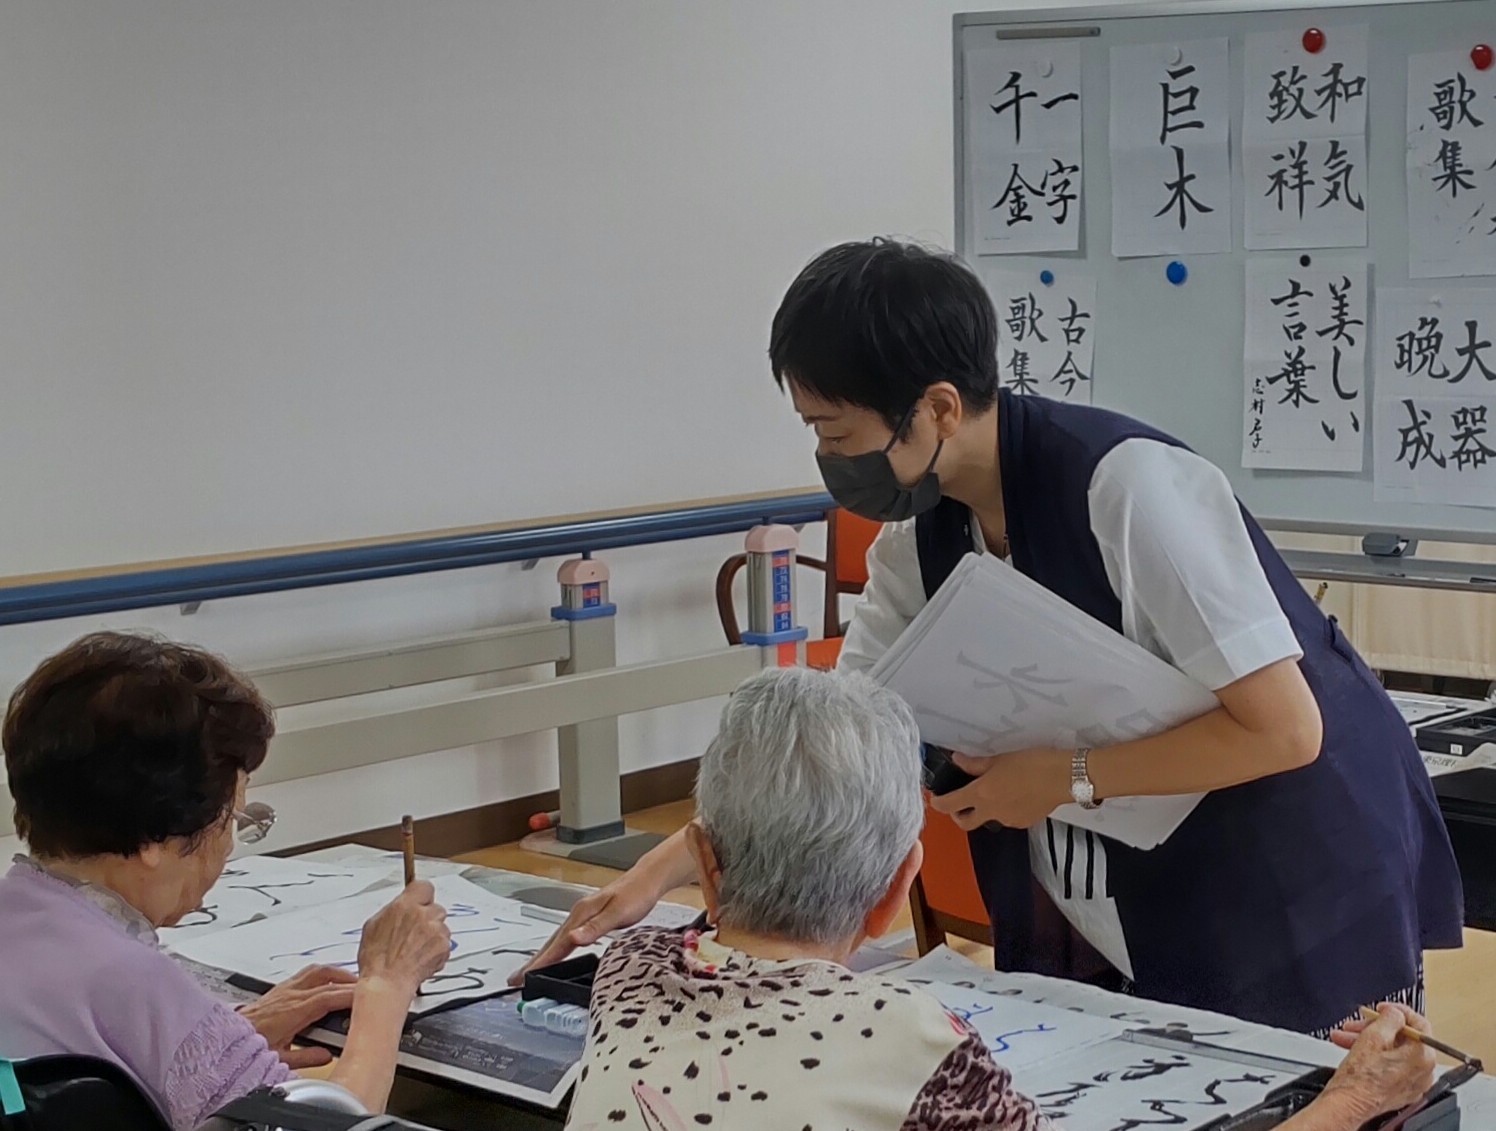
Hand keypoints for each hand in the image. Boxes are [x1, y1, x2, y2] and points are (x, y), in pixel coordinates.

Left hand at [239, 965, 357, 1068]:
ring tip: (350, 981)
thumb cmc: (248, 1045)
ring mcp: (284, 988)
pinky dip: (322, 974)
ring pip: (317, 970)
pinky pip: (306, 973)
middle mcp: (290, 995)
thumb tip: (326, 1055)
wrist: (224, 1036)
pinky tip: (327, 980)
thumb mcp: (279, 1058)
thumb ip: (306, 1057)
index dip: (349, 995)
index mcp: (293, 1011)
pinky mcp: (280, 988)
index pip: (328, 997)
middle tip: (364, 985)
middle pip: (326, 976)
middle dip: (348, 979)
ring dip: (336, 973)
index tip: (366, 996)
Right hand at [356, 881, 451, 994]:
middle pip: (436, 908)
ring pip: (442, 927)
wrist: (387, 983)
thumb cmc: (377, 959)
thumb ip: (392, 910)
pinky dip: (437, 951)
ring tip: (415, 950)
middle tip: (415, 932)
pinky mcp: (444, 947)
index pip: (424, 886)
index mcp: (405, 905)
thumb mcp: (373, 925)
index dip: (422, 895)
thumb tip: (400, 906)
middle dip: (428, 918)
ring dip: (433, 936)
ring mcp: (436, 931)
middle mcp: (423, 915)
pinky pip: (445, 944)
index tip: (419, 901)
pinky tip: (421, 958)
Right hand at [508, 866, 665, 985]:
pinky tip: (556, 954)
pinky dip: (556, 949)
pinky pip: (566, 937)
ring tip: (529, 971)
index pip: (558, 943)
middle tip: (515, 979)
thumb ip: (595, 927)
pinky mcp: (589, 919)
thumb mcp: (618, 913)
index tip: (525, 977)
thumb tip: (572, 938)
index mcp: (581, 914)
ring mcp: (582, 916)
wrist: (647, 879)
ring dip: (542, 956)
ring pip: (557, 940)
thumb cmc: (636, 895)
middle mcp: (578, 914)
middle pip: (551, 942)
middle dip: (533, 961)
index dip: (541, 961)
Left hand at [928, 750, 1071, 830]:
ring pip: (988, 819)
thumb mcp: (1000, 759)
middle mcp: (992, 811)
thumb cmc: (1033, 763)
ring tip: (995, 791)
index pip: (949, 804)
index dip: (938, 802)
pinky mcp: (1024, 823)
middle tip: (960, 802)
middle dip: (958, 815)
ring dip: (985, 810)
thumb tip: (957, 760)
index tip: (936, 797)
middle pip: (965, 823)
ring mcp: (1008, 820)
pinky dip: (1004, 810)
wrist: (1064, 778)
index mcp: (982, 794)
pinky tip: (1014, 795)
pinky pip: (1007, 819)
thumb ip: (975, 764)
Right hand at [1323, 1004, 1436, 1121]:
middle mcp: (1424, 1071)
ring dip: (1370, 1040)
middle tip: (1358, 1023)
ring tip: (1346, 1037)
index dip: (1397, 1011)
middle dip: (1376, 1027)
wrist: (1349, 1103)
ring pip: (1394, 1051)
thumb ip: (1390, 1018)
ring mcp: (1414, 1083)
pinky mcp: (1402, 1090)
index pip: (1418, 1023)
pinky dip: (1375, 1055)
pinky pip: (1393, 1066)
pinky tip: (1355, 1049)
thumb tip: (1395, 1013)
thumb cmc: (1361, 1076)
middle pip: (1403, 1038)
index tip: (1382, 1008)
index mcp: (1423, 1056)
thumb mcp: (1374, 1036)